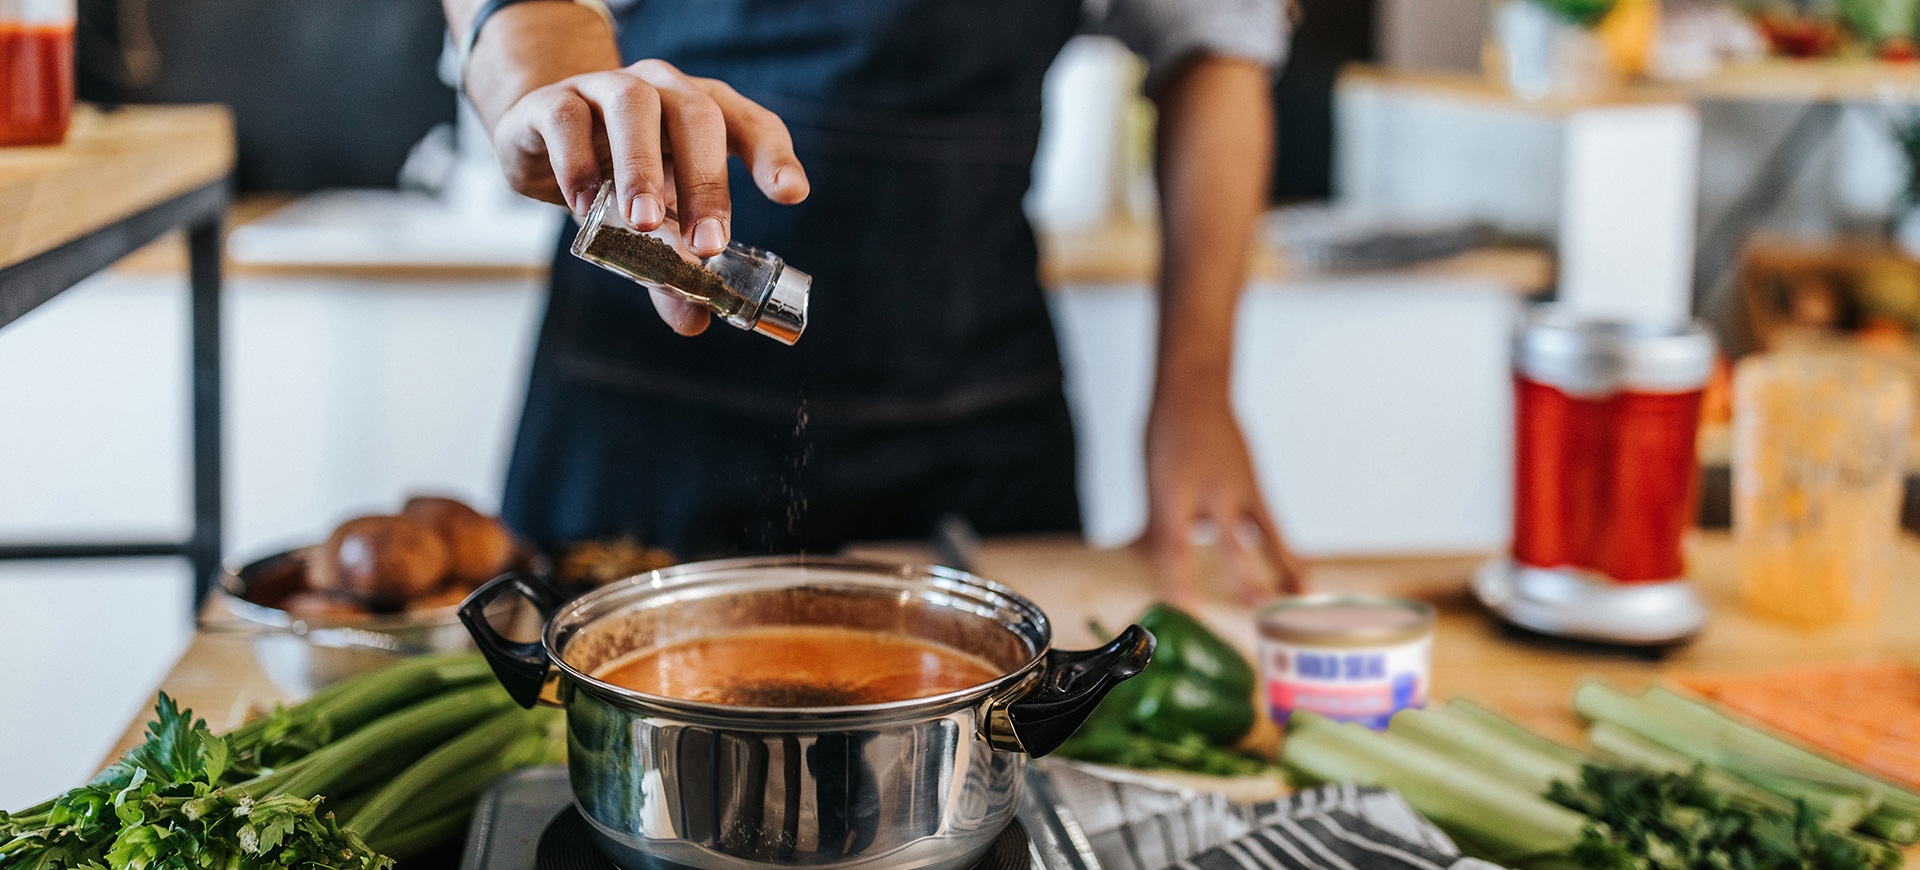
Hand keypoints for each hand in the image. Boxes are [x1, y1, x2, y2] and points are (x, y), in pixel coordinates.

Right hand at [490, 59, 809, 333]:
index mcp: (702, 112)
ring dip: (641, 166)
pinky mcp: (553, 102)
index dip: (774, 156)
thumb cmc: (617, 172)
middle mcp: (662, 89)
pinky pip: (567, 120)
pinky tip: (584, 206)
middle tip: (706, 246)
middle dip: (706, 182)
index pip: (751, 123)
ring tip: (643, 224)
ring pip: (632, 105)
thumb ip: (672, 267)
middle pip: (697, 116)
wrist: (540, 135)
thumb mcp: (653, 219)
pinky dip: (578, 163)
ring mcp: (605, 87)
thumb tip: (694, 321)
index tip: (791, 195)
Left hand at [1136, 393, 1305, 603]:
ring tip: (1294, 601)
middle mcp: (1211, 492)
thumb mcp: (1150, 478)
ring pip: (1264, 536)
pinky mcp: (1256, 487)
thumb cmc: (1166, 433)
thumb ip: (1150, 525)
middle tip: (1254, 609)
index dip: (1180, 576)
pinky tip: (1302, 578)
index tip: (1186, 606)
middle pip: (1230, 543)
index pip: (1176, 542)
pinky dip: (1287, 552)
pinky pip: (1275, 525)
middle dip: (1242, 577)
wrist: (1196, 391)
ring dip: (1280, 569)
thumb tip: (1132, 560)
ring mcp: (1238, 489)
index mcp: (1175, 491)